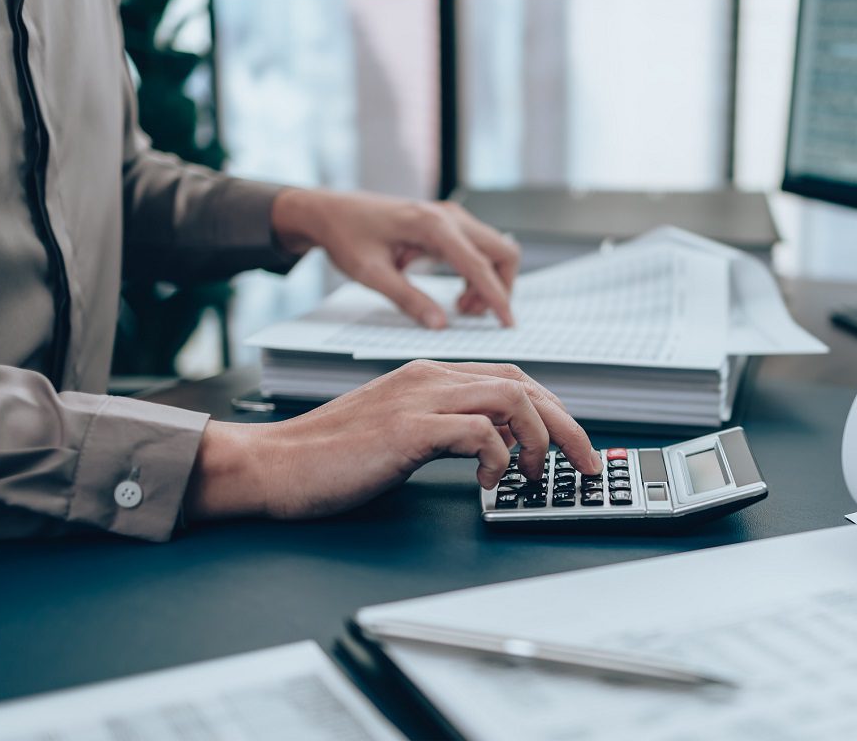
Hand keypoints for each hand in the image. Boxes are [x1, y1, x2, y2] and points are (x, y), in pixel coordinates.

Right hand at [184, 361, 601, 521]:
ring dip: (540, 439)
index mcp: (426, 375)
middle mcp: (428, 377)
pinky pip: (481, 431)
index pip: (511, 377)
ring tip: (535, 475)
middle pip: (525, 384)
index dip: (550, 408)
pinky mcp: (408, 429)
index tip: (569, 443)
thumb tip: (488, 448)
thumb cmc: (327, 458)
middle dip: (566, 424)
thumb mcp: (395, 431)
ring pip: (513, 398)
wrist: (271, 464)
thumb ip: (439, 428)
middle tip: (585, 462)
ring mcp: (418, 399)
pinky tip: (490, 482)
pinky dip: (500, 457)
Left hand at [271, 188, 520, 328]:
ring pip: (494, 251)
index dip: (497, 296)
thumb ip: (407, 299)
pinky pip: (478, 250)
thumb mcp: (371, 274)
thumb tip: (439, 325)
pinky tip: (456, 294)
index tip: (508, 323)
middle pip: (501, 251)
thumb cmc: (346, 236)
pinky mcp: (446, 224)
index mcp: (432, 225)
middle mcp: (448, 216)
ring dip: (488, 282)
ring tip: (461, 308)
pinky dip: (477, 274)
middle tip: (472, 316)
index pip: (479, 264)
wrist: (331, 211)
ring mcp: (450, 217)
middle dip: (499, 287)